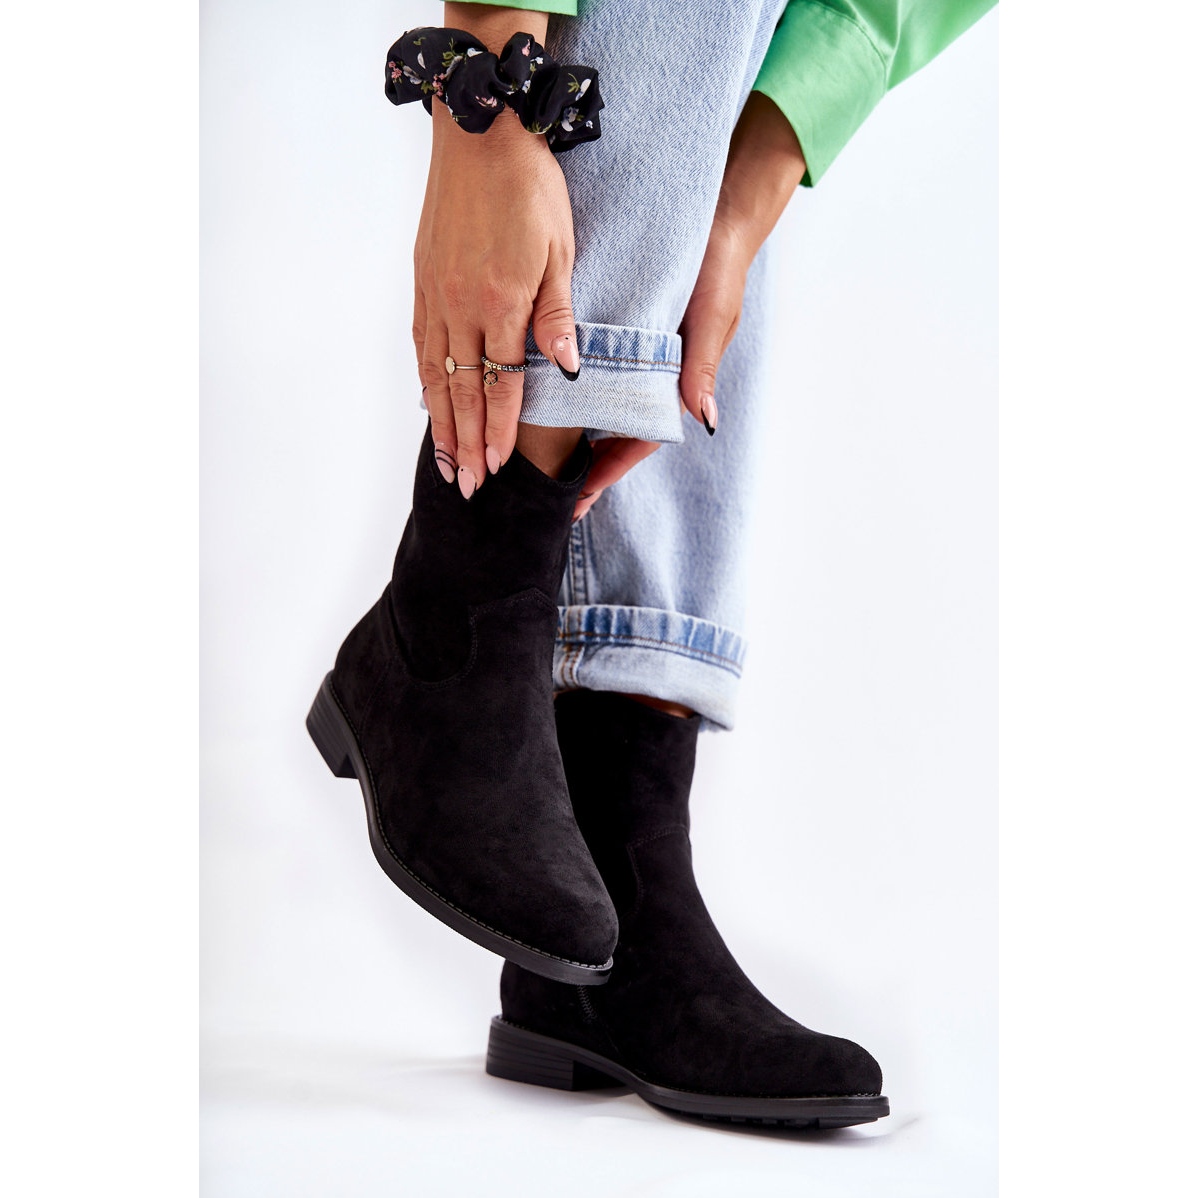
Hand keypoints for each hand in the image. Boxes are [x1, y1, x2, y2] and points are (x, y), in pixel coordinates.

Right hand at [414, 11, 578, 497]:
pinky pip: (420, 343)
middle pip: (463, 390)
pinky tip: (427, 402)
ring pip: (435, 374)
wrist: (481, 132)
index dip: (501, 429)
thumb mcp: (561, 251)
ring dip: (441, 422)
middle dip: (466, 443)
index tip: (498, 466)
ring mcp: (436, 294)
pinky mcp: (423, 280)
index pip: (501, 383)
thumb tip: (562, 368)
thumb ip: (557, 314)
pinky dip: (424, 381)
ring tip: (444, 460)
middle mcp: (461, 306)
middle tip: (465, 485)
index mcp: (501, 303)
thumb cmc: (530, 188)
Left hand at [573, 93, 806, 520]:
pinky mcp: (615, 328)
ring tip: (529, 457)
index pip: (635, 440)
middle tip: (540, 492)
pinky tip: (533, 395)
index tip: (576, 501)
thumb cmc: (718, 268)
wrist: (714, 215)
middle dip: (579, 465)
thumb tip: (703, 416)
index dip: (605, 473)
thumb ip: (702, 365)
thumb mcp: (711, 316)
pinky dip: (564, 385)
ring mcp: (630, 356)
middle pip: (608, 432)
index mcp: (673, 382)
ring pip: (594, 406)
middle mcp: (648, 376)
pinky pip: (587, 367)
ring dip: (567, 431)